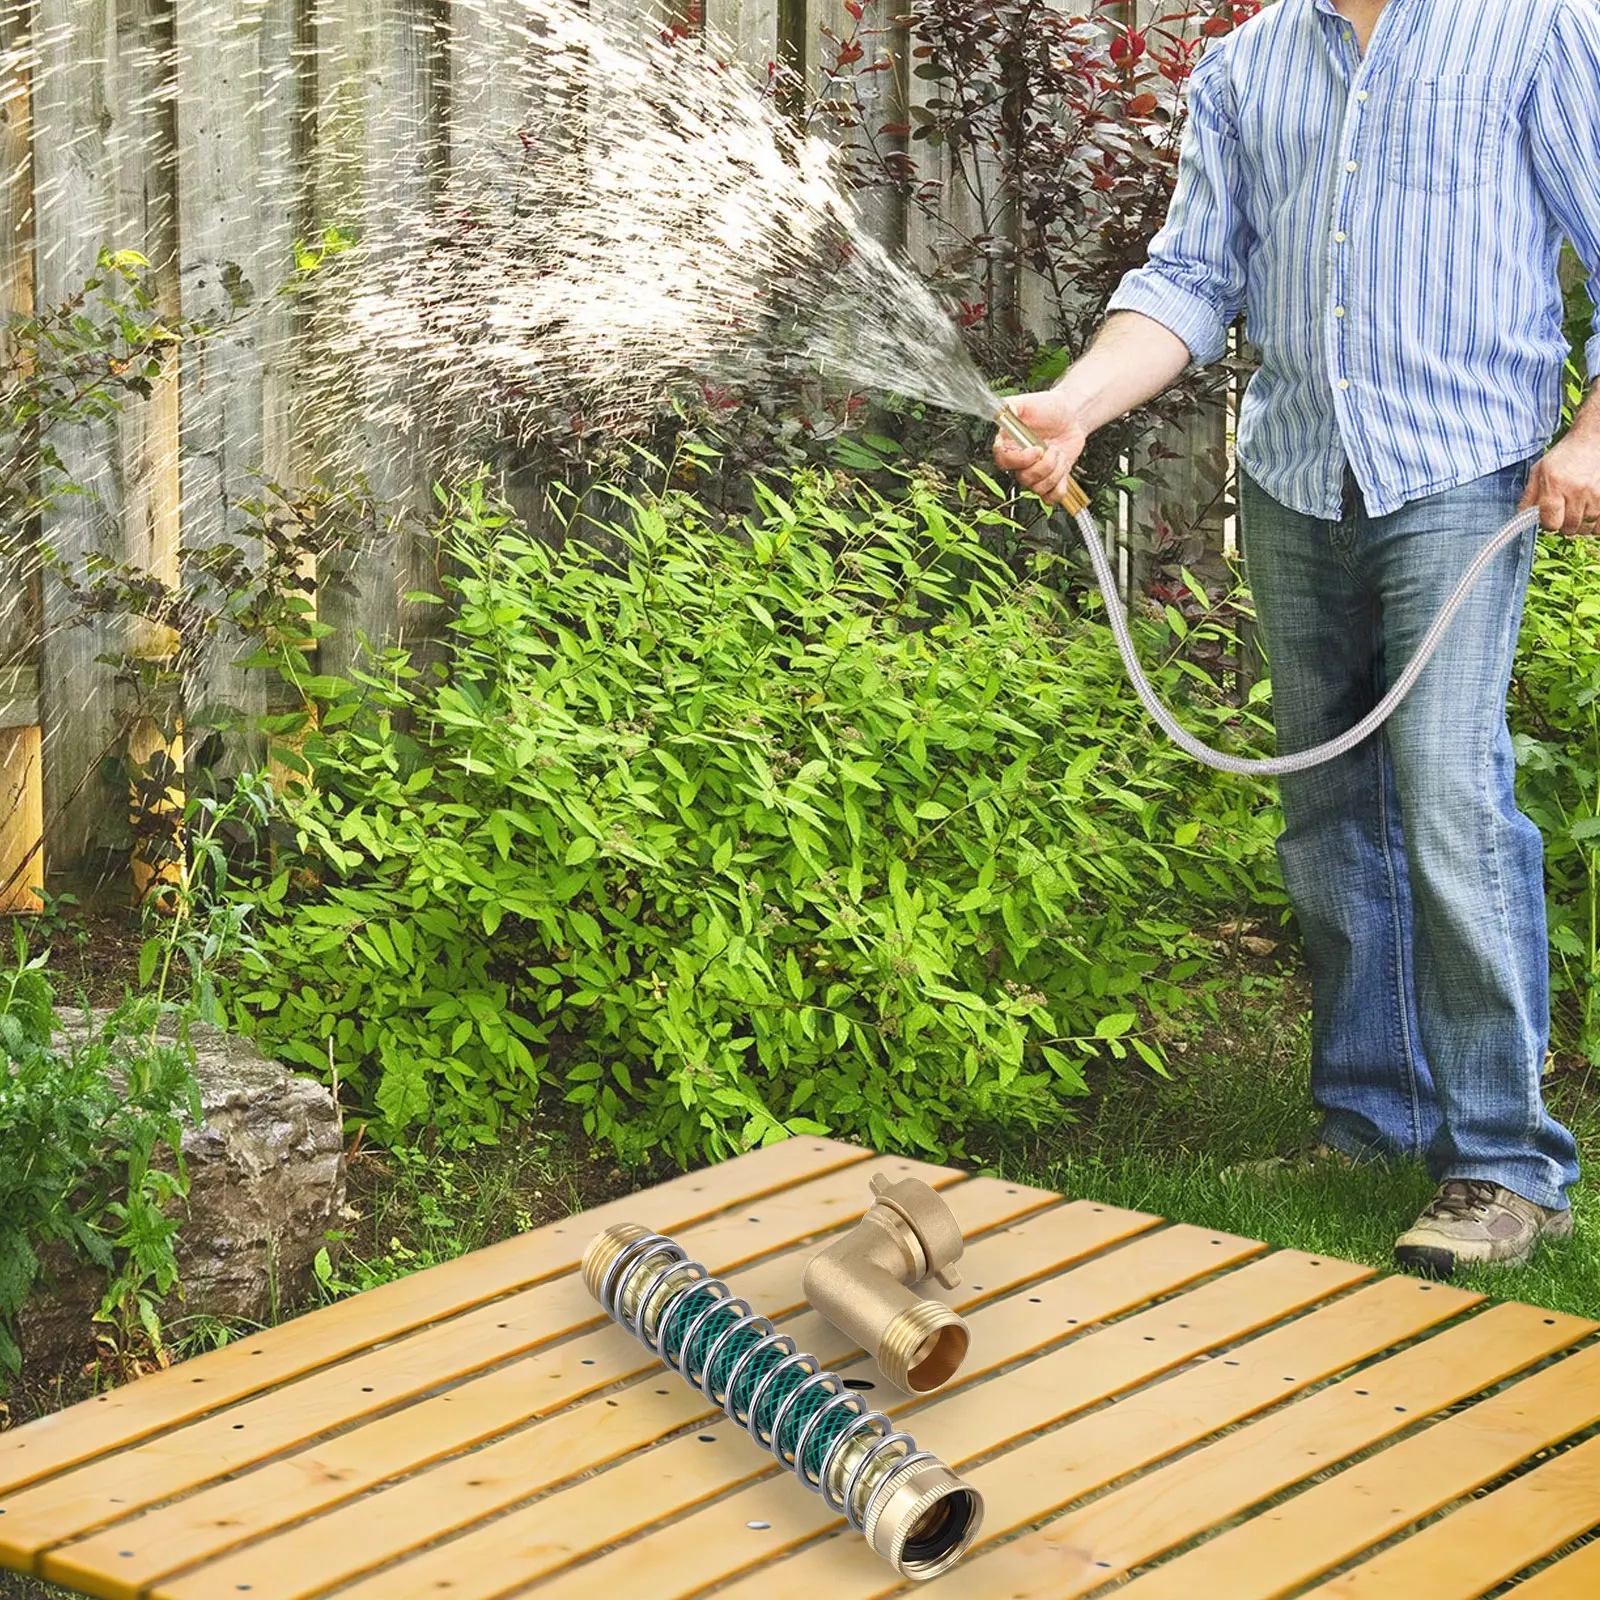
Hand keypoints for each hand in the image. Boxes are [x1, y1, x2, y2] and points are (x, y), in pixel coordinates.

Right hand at [992, 389, 1088, 506]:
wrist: (1072, 415)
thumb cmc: (1048, 407)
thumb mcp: (1028, 401)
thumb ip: (1011, 406)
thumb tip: (1001, 410)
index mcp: (1009, 446)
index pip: (1004, 462)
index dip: (1020, 460)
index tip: (1036, 450)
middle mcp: (1019, 463)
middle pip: (1023, 478)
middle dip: (1044, 464)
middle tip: (1053, 448)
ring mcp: (1034, 475)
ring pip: (1039, 488)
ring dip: (1056, 471)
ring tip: (1059, 453)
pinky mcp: (1050, 482)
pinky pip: (1051, 497)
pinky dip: (1060, 486)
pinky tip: (1062, 468)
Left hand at [1518, 429, 1599, 535]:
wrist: (1594, 439)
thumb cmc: (1565, 456)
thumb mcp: (1539, 471)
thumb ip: (1529, 496)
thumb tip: (1521, 518)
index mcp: (1555, 485)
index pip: (1551, 523)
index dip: (1549, 522)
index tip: (1550, 515)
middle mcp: (1577, 491)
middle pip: (1569, 528)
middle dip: (1564, 523)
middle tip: (1565, 510)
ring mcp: (1597, 495)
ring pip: (1586, 528)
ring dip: (1581, 524)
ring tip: (1579, 508)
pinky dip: (1596, 523)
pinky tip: (1591, 510)